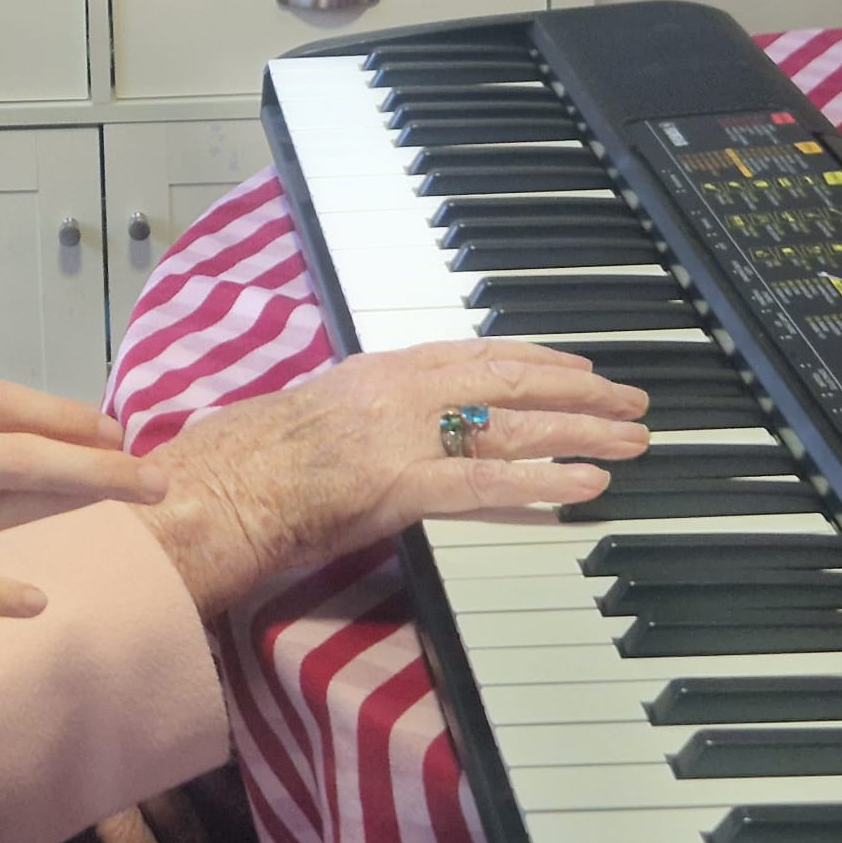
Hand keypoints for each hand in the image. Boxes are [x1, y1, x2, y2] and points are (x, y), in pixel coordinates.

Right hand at [133, 339, 650, 618]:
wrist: (207, 490)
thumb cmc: (244, 462)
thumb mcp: (312, 414)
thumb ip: (362, 410)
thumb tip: (397, 422)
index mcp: (372, 370)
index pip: (470, 352)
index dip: (533, 358)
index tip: (579, 365)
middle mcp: (392, 391)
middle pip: (504, 381)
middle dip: (577, 391)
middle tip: (631, 403)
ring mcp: (397, 437)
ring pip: (508, 427)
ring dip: (580, 433)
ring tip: (634, 441)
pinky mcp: (398, 486)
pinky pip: (485, 483)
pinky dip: (543, 482)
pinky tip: (588, 486)